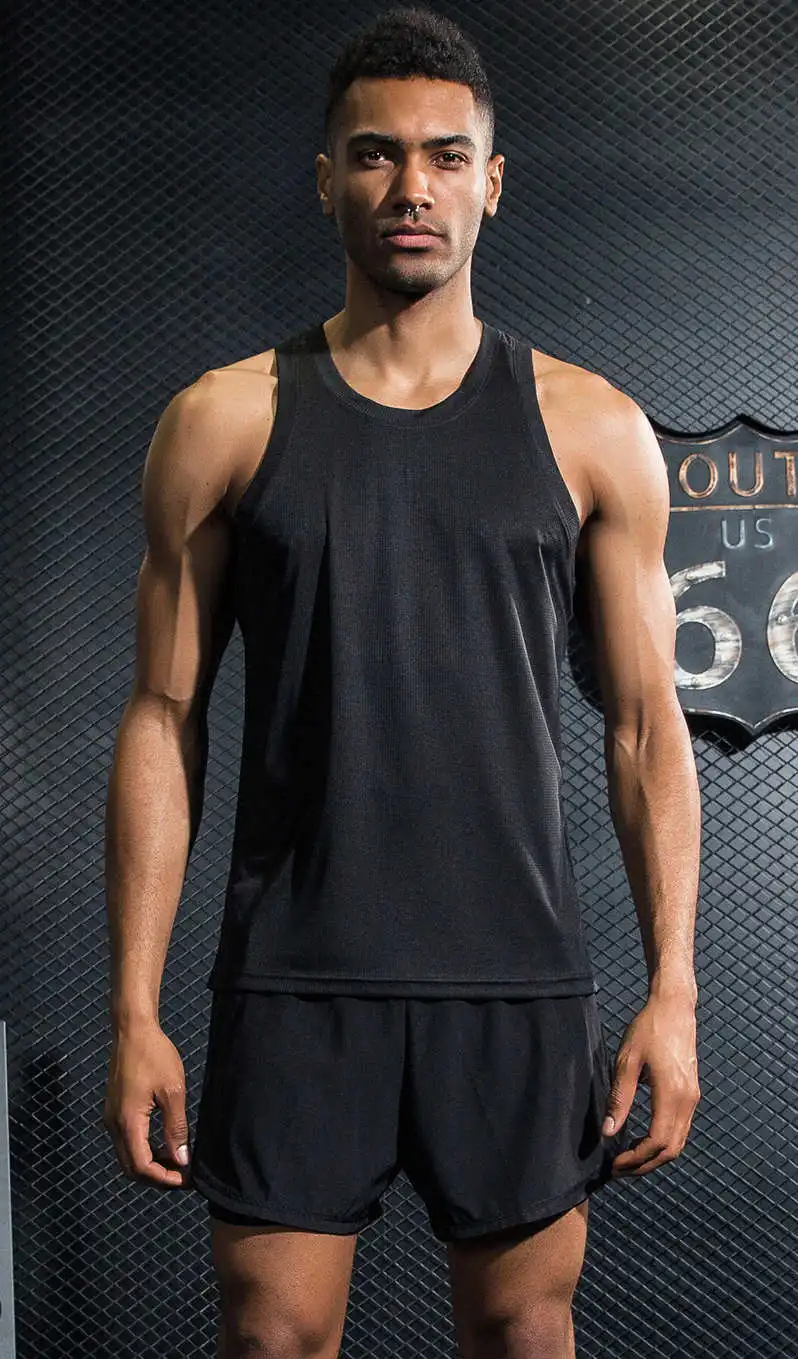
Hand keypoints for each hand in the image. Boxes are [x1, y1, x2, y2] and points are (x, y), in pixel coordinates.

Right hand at [102, 1019, 192, 1188]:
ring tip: (177, 1163)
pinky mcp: (114, 1111)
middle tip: (182, 1177)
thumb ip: (176, 1128)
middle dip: (156, 1177)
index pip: (141, 1167)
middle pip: (131, 1167)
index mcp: (127, 1122)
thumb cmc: (154, 1055)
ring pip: (127, 1156)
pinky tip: (163, 1145)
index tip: (185, 1181)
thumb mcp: (172, 1091)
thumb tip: (182, 1159)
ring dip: (150, 1165)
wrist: (132, 1030)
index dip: (163, 1179)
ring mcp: (111, 1118)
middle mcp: (114, 1125)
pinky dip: (144, 1151)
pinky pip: (127, 1142)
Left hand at [603, 992, 700, 1176]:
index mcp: (672, 1094)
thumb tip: (609, 1132)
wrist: (674, 1008)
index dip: (636, 1159)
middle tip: (619, 1169)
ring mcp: (693, 1098)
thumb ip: (620, 1099)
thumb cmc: (648, 1029)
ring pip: (678, 1142)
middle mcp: (688, 1101)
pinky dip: (663, 1142)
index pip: (657, 1142)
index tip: (615, 1164)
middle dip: (645, 1165)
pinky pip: (680, 1128)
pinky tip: (642, 1138)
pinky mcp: (691, 1093)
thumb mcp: (627, 1062)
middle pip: (671, 1150)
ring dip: (654, 1156)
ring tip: (628, 1158)